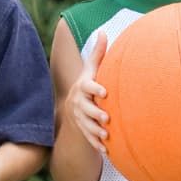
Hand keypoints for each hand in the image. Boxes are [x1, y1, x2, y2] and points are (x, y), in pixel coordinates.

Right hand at [64, 31, 108, 152]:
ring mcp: (80, 118)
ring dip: (95, 131)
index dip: (95, 89)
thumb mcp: (90, 69)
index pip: (88, 87)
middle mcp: (80, 103)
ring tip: (106, 134)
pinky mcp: (84, 131)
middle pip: (86, 109)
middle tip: (106, 117)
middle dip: (95, 114)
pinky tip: (106, 149)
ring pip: (87, 126)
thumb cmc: (88, 84)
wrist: (74, 106)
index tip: (105, 92)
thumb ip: (98, 53)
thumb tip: (103, 31)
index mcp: (83, 88)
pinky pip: (89, 139)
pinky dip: (96, 145)